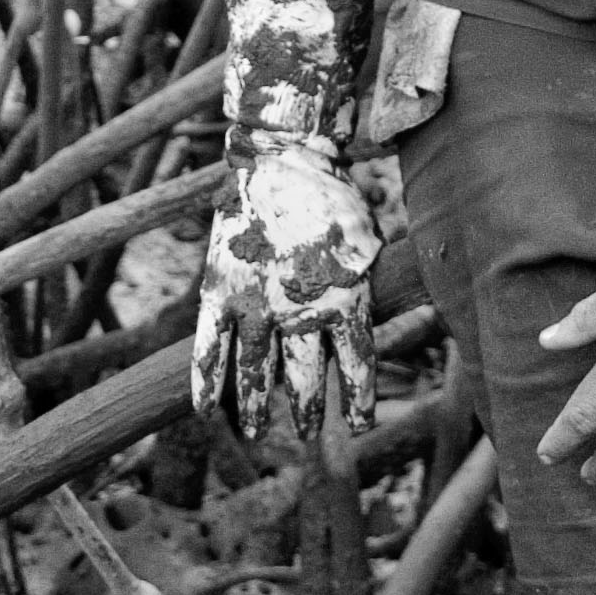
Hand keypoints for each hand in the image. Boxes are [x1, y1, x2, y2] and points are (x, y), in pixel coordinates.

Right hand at [193, 135, 380, 441]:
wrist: (284, 162)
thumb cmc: (334, 201)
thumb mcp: (368, 246)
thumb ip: (368, 287)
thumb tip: (390, 311)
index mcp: (346, 300)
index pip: (356, 365)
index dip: (358, 399)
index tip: (361, 426)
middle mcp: (302, 312)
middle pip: (305, 377)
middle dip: (308, 409)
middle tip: (310, 433)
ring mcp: (257, 306)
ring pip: (256, 373)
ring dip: (258, 407)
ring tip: (258, 432)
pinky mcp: (221, 294)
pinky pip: (209, 349)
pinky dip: (205, 382)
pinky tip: (205, 411)